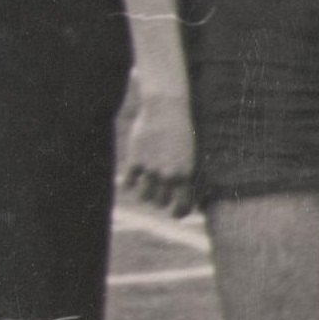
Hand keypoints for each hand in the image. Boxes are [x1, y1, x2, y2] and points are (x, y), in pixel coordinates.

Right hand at [120, 82, 199, 218]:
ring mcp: (151, 169)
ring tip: (146, 187)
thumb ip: (185, 173)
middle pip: (160, 202)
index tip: (175, 214)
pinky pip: (129, 184)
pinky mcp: (135, 160)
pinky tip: (131, 180)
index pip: (183, 205)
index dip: (179, 213)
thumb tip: (184, 193)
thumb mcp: (190, 152)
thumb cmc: (181, 127)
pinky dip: (129, 185)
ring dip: (144, 195)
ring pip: (144, 197)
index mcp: (186, 173)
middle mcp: (169, 174)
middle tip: (158, 195)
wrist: (167, 106)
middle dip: (159, 201)